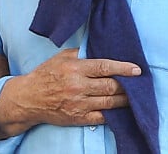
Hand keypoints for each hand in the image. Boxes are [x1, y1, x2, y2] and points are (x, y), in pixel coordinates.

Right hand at [0, 48, 140, 139]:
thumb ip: (78, 53)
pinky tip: (120, 110)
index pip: (104, 67)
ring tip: (133, 96)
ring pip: (110, 103)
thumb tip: (95, 48)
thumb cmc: (45, 74)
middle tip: (137, 84)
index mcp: (74, 68)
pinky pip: (102, 117)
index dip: (123, 68)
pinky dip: (113, 114)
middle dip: (127, 85)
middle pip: (111, 86)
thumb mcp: (59, 58)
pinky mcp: (79, 118)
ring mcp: (79, 104)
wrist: (30, 98)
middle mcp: (78, 86)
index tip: (136, 69)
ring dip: (125, 100)